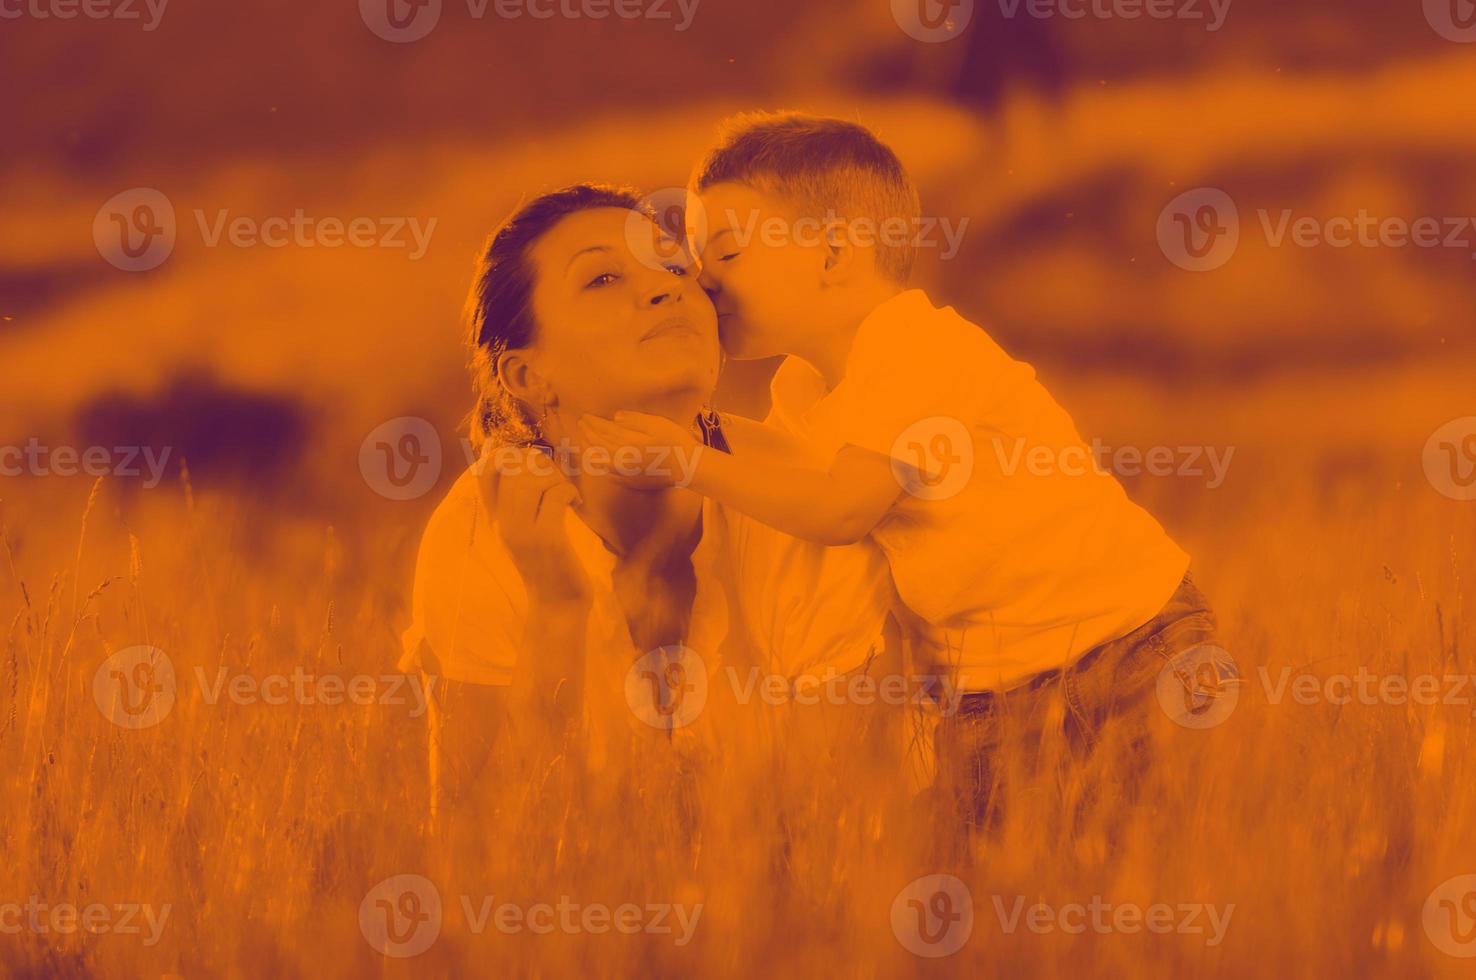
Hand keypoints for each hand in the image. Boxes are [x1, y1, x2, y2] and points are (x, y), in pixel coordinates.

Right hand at [476, 445, 590, 602]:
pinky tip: (576, 504)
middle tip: (556, 481)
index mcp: (495, 520)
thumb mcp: (526, 530)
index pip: (485, 471)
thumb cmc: (547, 564)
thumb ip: (519, 499)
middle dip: (540, 463)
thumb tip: (519, 457)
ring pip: (532, 479)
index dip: (509, 454)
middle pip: (512, 467)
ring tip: (566, 494)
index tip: (533, 467)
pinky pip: (555, 495)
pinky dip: (570, 492)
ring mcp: (523, 532)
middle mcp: (503, 524)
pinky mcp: (547, 539)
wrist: (557, 605)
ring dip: (556, 477)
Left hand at [576, 411, 701, 486]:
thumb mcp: (657, 424)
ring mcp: (626, 472)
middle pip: (600, 445)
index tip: (585, 416)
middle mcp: (622, 459)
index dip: (593, 423)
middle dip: (588, 433)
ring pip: (602, 460)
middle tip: (581, 424)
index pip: (604, 430)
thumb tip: (615, 418)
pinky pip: (610, 474)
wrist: (688, 468)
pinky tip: (599, 463)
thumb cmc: (675, 442)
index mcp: (627, 442)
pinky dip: (601, 466)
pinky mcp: (632, 481)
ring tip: (585, 440)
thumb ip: (634, 420)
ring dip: (591, 449)